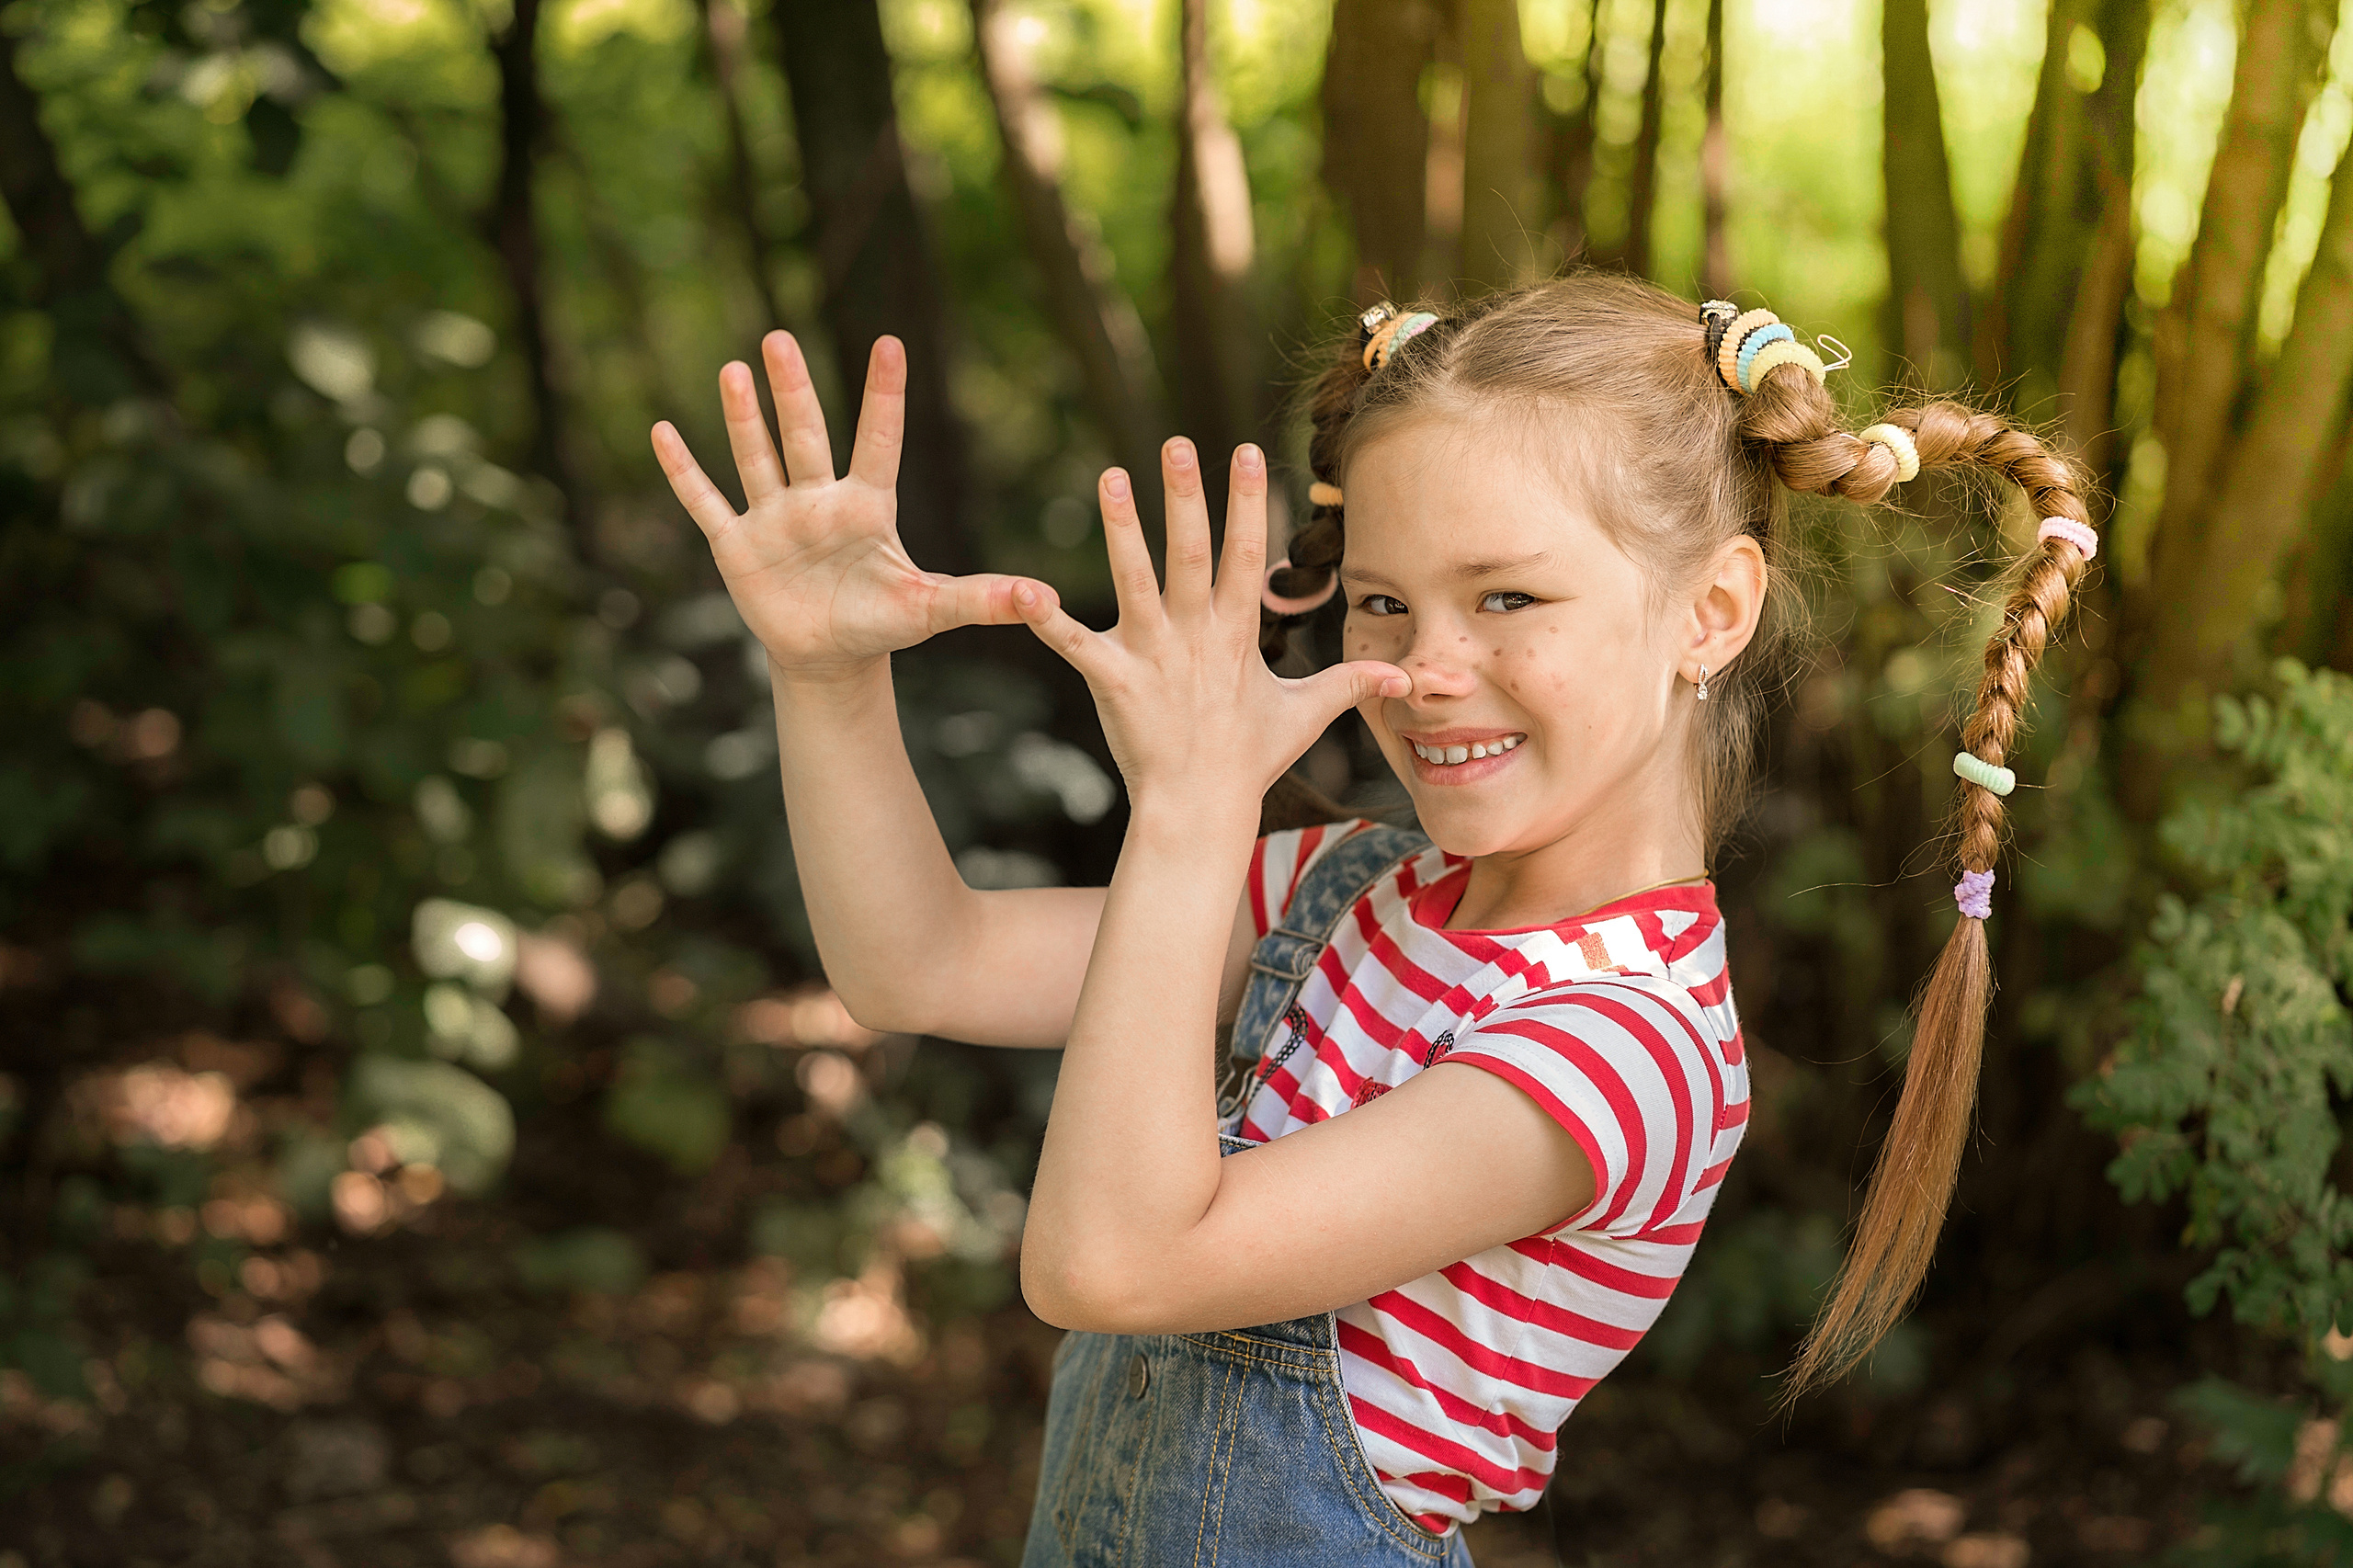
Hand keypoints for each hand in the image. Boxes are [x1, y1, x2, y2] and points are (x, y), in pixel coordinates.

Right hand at [651, 333, 1048, 682]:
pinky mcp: (737, 546)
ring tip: (733, 368)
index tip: (891, 343)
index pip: (879, 441)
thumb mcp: (932, 609)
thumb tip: (1045, 599)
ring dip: (743, 418)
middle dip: (793, 389)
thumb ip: (982, 598)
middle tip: (780, 337)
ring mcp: (774, 519)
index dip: (883, 397)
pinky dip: (684, 472)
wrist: (830, 656)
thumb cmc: (882, 623)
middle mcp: (818, 500)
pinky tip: (663, 433)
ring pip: (757, 457)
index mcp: (867, 506)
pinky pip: (706, 502)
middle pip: (805, 435)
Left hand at [1013, 438, 1408, 815]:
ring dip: (1122, 530)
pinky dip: (1047, 621)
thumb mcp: (1305, 714)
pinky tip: (1023, 592)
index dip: (1248, 502)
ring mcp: (1154, 655)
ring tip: (1110, 477)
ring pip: (1135, 580)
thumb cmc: (1249, 760)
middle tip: (1177, 442)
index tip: (1248, 451)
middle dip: (1187, 496)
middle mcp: (1195, 635)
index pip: (1245, 554)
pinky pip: (1076, 645)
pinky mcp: (1114, 681)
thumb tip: (1405, 674)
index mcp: (1236, 633)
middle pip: (1191, 553)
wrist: (1199, 809)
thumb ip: (1348, 682)